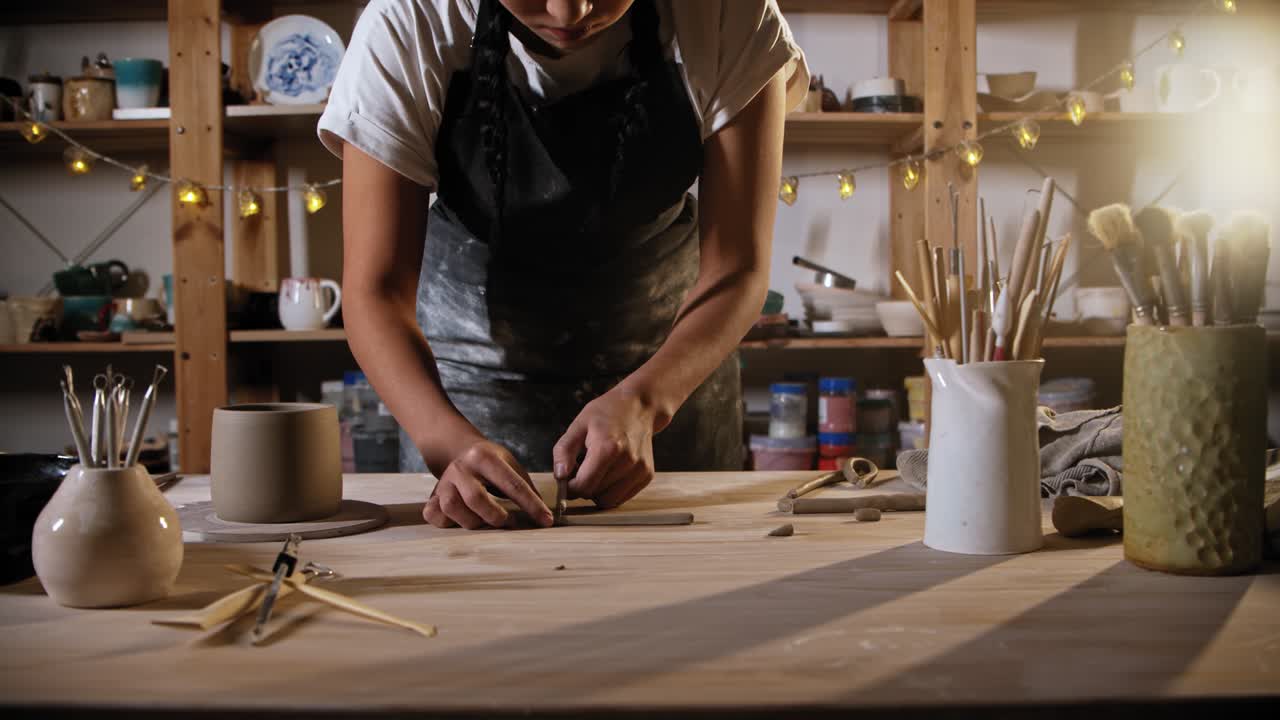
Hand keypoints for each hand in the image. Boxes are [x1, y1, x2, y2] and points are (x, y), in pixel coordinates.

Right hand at [423, 440, 552, 528]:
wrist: (459, 450)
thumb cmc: (490, 462)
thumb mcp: (510, 464)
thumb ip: (526, 486)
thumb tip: (544, 515)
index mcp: (484, 457)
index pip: (512, 484)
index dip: (531, 505)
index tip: (546, 520)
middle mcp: (461, 467)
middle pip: (476, 498)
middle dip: (495, 516)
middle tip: (507, 521)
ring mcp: (444, 482)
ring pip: (452, 508)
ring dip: (472, 521)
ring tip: (485, 521)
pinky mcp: (433, 495)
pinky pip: (434, 514)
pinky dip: (447, 522)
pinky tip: (461, 520)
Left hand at [552, 390, 656, 507]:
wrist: (640, 406)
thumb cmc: (606, 413)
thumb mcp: (579, 425)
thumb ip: (564, 451)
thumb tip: (560, 476)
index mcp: (608, 447)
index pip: (583, 486)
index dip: (570, 487)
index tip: (567, 478)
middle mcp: (628, 461)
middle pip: (595, 494)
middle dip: (583, 487)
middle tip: (582, 469)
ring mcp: (640, 470)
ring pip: (608, 501)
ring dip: (598, 492)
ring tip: (597, 470)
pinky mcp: (647, 475)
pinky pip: (622, 497)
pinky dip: (611, 491)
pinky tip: (609, 472)